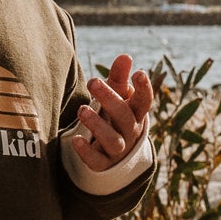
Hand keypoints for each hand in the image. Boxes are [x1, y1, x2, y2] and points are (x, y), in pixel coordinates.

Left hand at [71, 53, 153, 172]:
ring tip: (82, 110)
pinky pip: (96, 161)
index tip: (138, 73)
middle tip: (93, 81)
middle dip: (110, 99)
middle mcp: (130, 132)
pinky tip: (76, 139)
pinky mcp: (103, 163)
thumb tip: (125, 56)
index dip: (144, 89)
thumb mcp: (117, 96)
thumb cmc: (115, 116)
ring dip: (97, 125)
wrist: (113, 153)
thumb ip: (119, 77)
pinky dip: (86, 151)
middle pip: (124, 117)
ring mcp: (118, 149)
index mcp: (136, 113)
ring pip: (112, 140)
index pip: (145, 101)